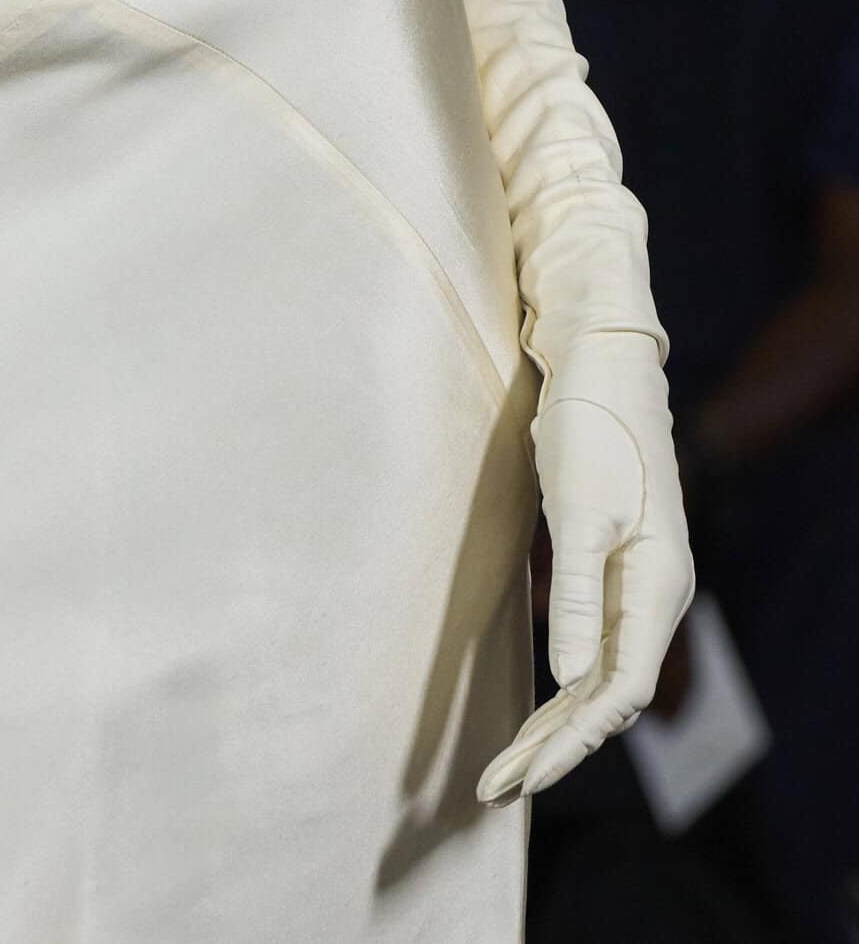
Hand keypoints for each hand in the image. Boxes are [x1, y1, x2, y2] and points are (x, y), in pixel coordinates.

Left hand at [478, 385, 694, 803]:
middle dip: (554, 746)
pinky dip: (561, 684)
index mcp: (658, 588)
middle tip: (494, 790)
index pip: (618, 694)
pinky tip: (536, 707)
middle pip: (608, 696)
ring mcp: (633, 581)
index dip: (571, 742)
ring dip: (555, 723)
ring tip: (508, 768)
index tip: (521, 778)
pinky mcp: (608, 564)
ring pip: (598, 675)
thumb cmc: (592, 427)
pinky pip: (588, 644)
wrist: (600, 363)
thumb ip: (579, 597)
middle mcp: (653, 595)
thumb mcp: (582, 510)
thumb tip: (568, 681)